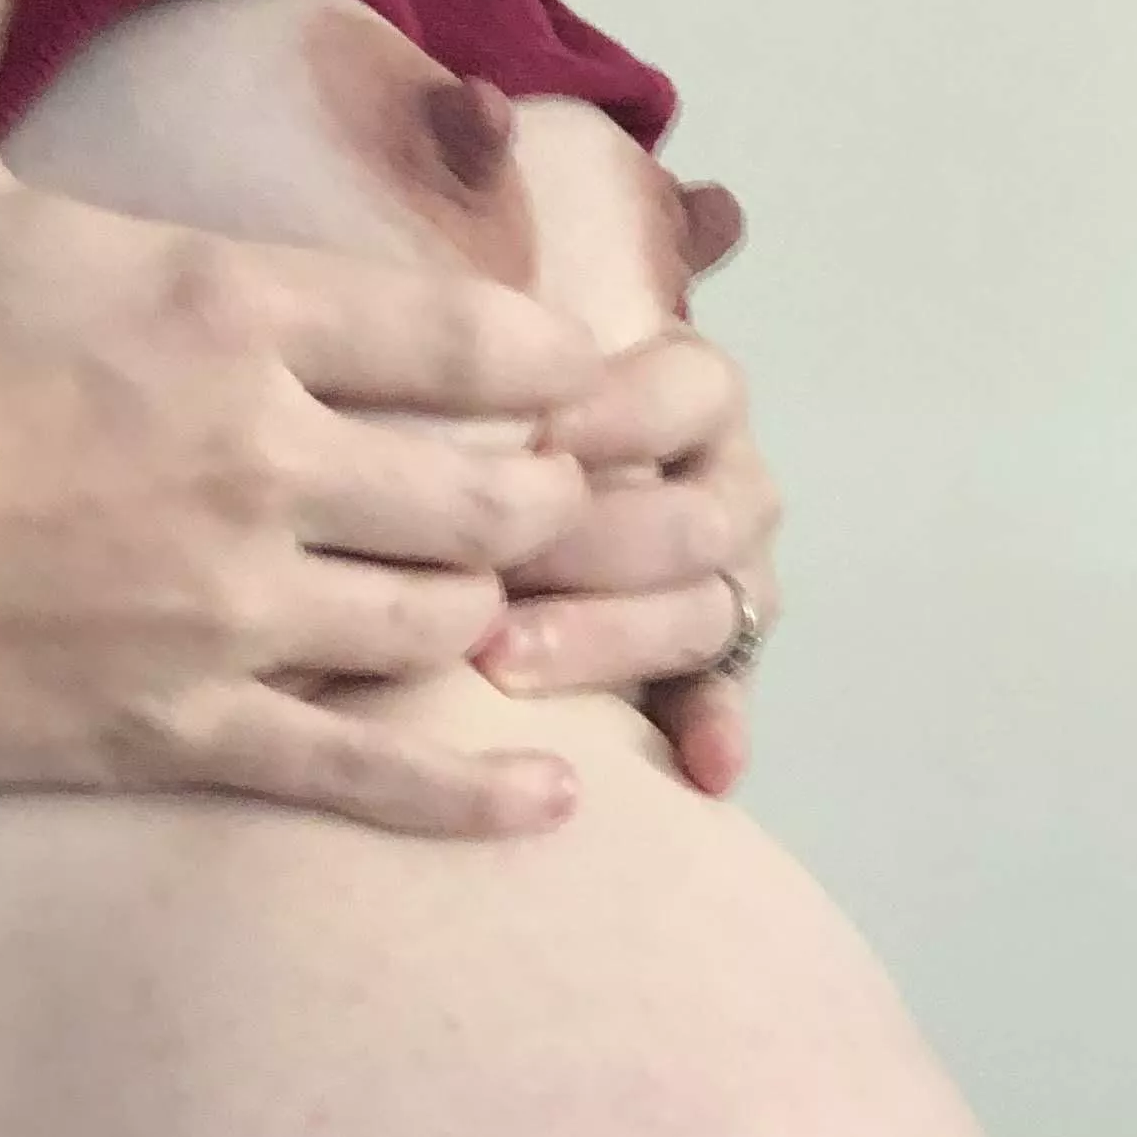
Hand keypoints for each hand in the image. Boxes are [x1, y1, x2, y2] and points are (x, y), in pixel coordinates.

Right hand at [0, 0, 604, 840]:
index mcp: (221, 310)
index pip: (464, 333)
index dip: (547, 360)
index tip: (575, 372)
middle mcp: (259, 461)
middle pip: (488, 489)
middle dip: (539, 499)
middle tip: (546, 504)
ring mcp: (225, 609)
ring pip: (442, 624)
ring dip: (488, 615)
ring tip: (500, 610)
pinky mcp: (176, 729)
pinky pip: (361, 774)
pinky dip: (467, 797)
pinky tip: (550, 802)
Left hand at [477, 330, 781, 796]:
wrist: (482, 531)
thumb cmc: (467, 440)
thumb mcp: (469, 392)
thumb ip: (469, 382)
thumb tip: (407, 367)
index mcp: (687, 396)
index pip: (685, 395)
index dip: (616, 417)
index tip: (533, 442)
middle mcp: (725, 483)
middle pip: (694, 516)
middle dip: (590, 547)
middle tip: (485, 578)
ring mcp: (729, 578)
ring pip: (706, 608)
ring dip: (611, 640)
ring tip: (506, 666)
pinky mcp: (715, 666)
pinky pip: (726, 696)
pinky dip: (716, 729)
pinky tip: (702, 769)